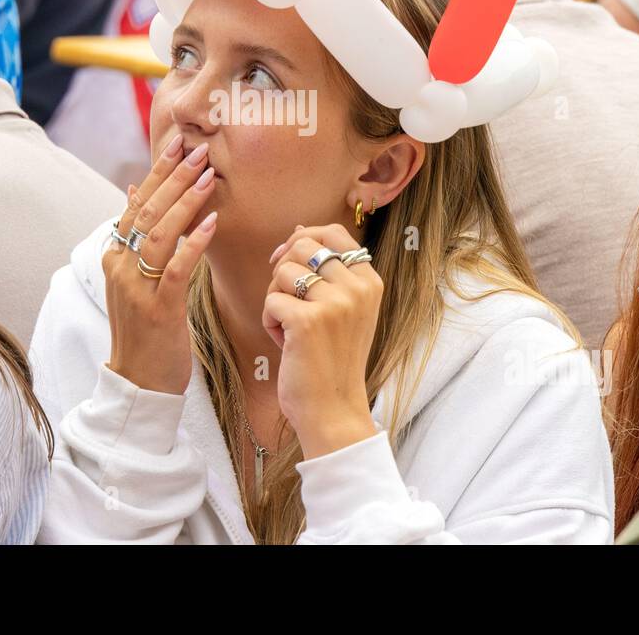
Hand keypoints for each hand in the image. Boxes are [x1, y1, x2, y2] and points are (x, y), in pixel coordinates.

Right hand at [103, 133, 217, 393]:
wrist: (138, 383)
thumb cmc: (145, 330)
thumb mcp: (135, 278)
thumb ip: (136, 235)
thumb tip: (136, 188)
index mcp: (115, 257)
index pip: (136, 204)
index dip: (158, 173)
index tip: (180, 145)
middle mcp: (120, 268)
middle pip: (146, 212)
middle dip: (174, 178)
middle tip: (199, 150)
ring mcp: (136, 288)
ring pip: (159, 234)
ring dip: (185, 202)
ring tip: (208, 176)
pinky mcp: (157, 310)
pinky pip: (175, 269)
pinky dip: (193, 243)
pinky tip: (212, 222)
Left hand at [263, 225, 380, 458]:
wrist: (333, 409)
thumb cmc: (331, 359)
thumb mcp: (342, 308)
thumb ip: (327, 270)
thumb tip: (299, 228)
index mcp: (370, 281)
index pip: (332, 232)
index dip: (303, 239)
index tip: (287, 262)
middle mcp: (357, 288)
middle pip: (302, 245)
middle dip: (283, 269)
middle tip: (284, 300)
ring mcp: (336, 303)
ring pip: (283, 270)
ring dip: (275, 298)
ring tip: (288, 328)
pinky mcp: (308, 321)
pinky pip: (271, 300)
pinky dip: (269, 321)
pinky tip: (285, 344)